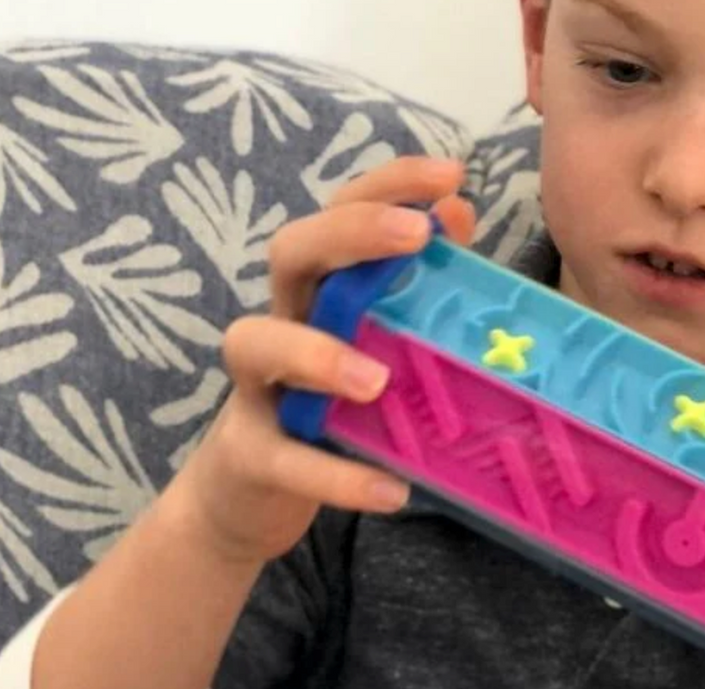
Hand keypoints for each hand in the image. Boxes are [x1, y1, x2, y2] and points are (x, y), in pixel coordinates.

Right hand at [176, 156, 475, 564]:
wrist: (248, 497)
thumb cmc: (324, 409)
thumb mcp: (371, 345)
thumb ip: (408, 289)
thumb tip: (456, 216)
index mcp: (318, 294)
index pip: (339, 214)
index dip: (387, 186)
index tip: (450, 175)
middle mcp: (282, 324)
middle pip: (290, 253)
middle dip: (351, 235)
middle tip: (415, 238)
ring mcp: (257, 390)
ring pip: (259, 346)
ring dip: (318, 356)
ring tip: (377, 382)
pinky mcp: (252, 456)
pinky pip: (288, 460)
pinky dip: (340, 478)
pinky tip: (394, 492)